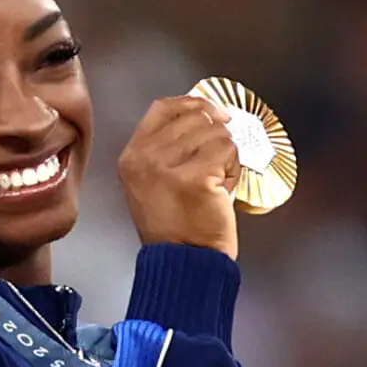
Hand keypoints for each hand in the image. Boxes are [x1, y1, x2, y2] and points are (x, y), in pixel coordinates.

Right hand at [117, 95, 241, 259]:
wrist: (184, 263)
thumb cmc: (176, 228)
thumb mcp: (154, 182)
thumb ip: (168, 148)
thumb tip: (205, 116)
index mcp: (132, 157)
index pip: (163, 108)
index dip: (193, 104)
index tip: (214, 112)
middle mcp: (144, 158)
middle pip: (195, 118)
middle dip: (215, 139)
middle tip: (214, 168)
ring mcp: (167, 167)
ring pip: (215, 133)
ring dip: (226, 156)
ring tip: (216, 183)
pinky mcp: (193, 178)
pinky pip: (227, 151)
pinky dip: (233, 169)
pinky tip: (222, 189)